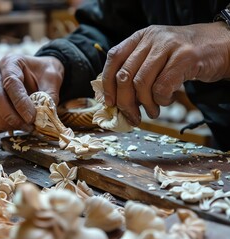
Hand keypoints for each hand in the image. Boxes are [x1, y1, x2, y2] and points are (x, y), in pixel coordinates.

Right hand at [0, 55, 63, 130]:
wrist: (39, 73)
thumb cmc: (44, 73)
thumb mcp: (52, 79)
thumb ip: (49, 96)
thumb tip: (44, 116)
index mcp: (11, 62)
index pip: (10, 82)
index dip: (20, 102)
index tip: (32, 117)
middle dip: (11, 115)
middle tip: (28, 125)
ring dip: (5, 122)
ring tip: (24, 127)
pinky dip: (2, 125)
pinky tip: (17, 126)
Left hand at [102, 22, 229, 125]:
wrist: (222, 45)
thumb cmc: (185, 56)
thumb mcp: (156, 54)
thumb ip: (137, 69)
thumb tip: (117, 98)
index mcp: (140, 37)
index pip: (114, 58)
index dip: (107, 83)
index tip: (110, 102)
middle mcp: (152, 38)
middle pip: (125, 75)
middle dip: (124, 101)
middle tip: (131, 115)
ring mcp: (168, 46)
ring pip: (141, 83)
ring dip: (144, 104)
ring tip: (153, 111)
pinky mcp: (185, 58)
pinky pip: (162, 87)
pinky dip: (161, 100)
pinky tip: (167, 101)